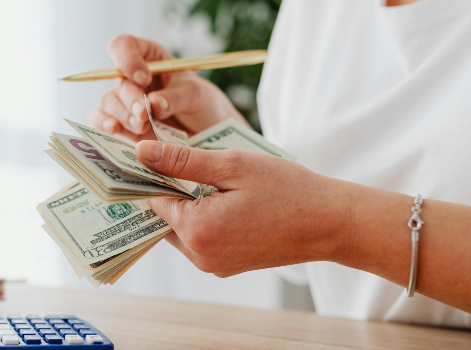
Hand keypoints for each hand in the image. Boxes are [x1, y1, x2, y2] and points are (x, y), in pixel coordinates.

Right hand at [89, 35, 245, 141]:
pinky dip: (103, 124)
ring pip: (108, 102)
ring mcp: (124, 102)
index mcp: (149, 58)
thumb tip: (152, 104)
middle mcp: (132, 78)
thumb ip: (175, 97)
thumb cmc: (201, 104)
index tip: (143, 78)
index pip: (124, 46)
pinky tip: (114, 129)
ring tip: (142, 126)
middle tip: (144, 113)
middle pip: (117, 80)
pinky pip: (101, 120)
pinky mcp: (122, 124)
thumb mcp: (196, 94)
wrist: (206, 132)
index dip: (127, 59)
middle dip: (130, 98)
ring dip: (122, 114)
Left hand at [135, 140, 351, 276]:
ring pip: (180, 231)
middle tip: (176, 161)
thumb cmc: (287, 190)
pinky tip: (220, 198)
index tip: (149, 155)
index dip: (149, 175)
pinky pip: (200, 241)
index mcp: (196, 230)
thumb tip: (141, 151)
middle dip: (167, 190)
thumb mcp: (232, 165)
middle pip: (163, 218)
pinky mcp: (226, 267)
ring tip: (203, 177)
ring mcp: (213, 266)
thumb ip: (182, 160)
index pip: (152, 200)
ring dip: (185, 205)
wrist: (330, 224)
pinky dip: (202, 219)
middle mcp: (199, 256)